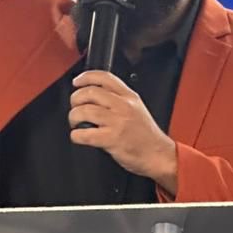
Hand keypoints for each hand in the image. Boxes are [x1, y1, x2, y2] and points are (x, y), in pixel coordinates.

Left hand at [69, 71, 177, 194]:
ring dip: (74, 117)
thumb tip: (94, 95)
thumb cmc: (147, 136)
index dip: (86, 77)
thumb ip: (119, 99)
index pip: (104, 77)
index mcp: (129, 97)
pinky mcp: (112, 139)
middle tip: (75, 107)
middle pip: (90, 92)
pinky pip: (85, 134)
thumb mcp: (137, 109)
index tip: (77, 82)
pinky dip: (76, 135)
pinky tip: (79, 137)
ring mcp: (118, 122)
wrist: (158, 155)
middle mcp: (123, 106)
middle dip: (75, 99)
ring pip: (85, 111)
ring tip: (75, 123)